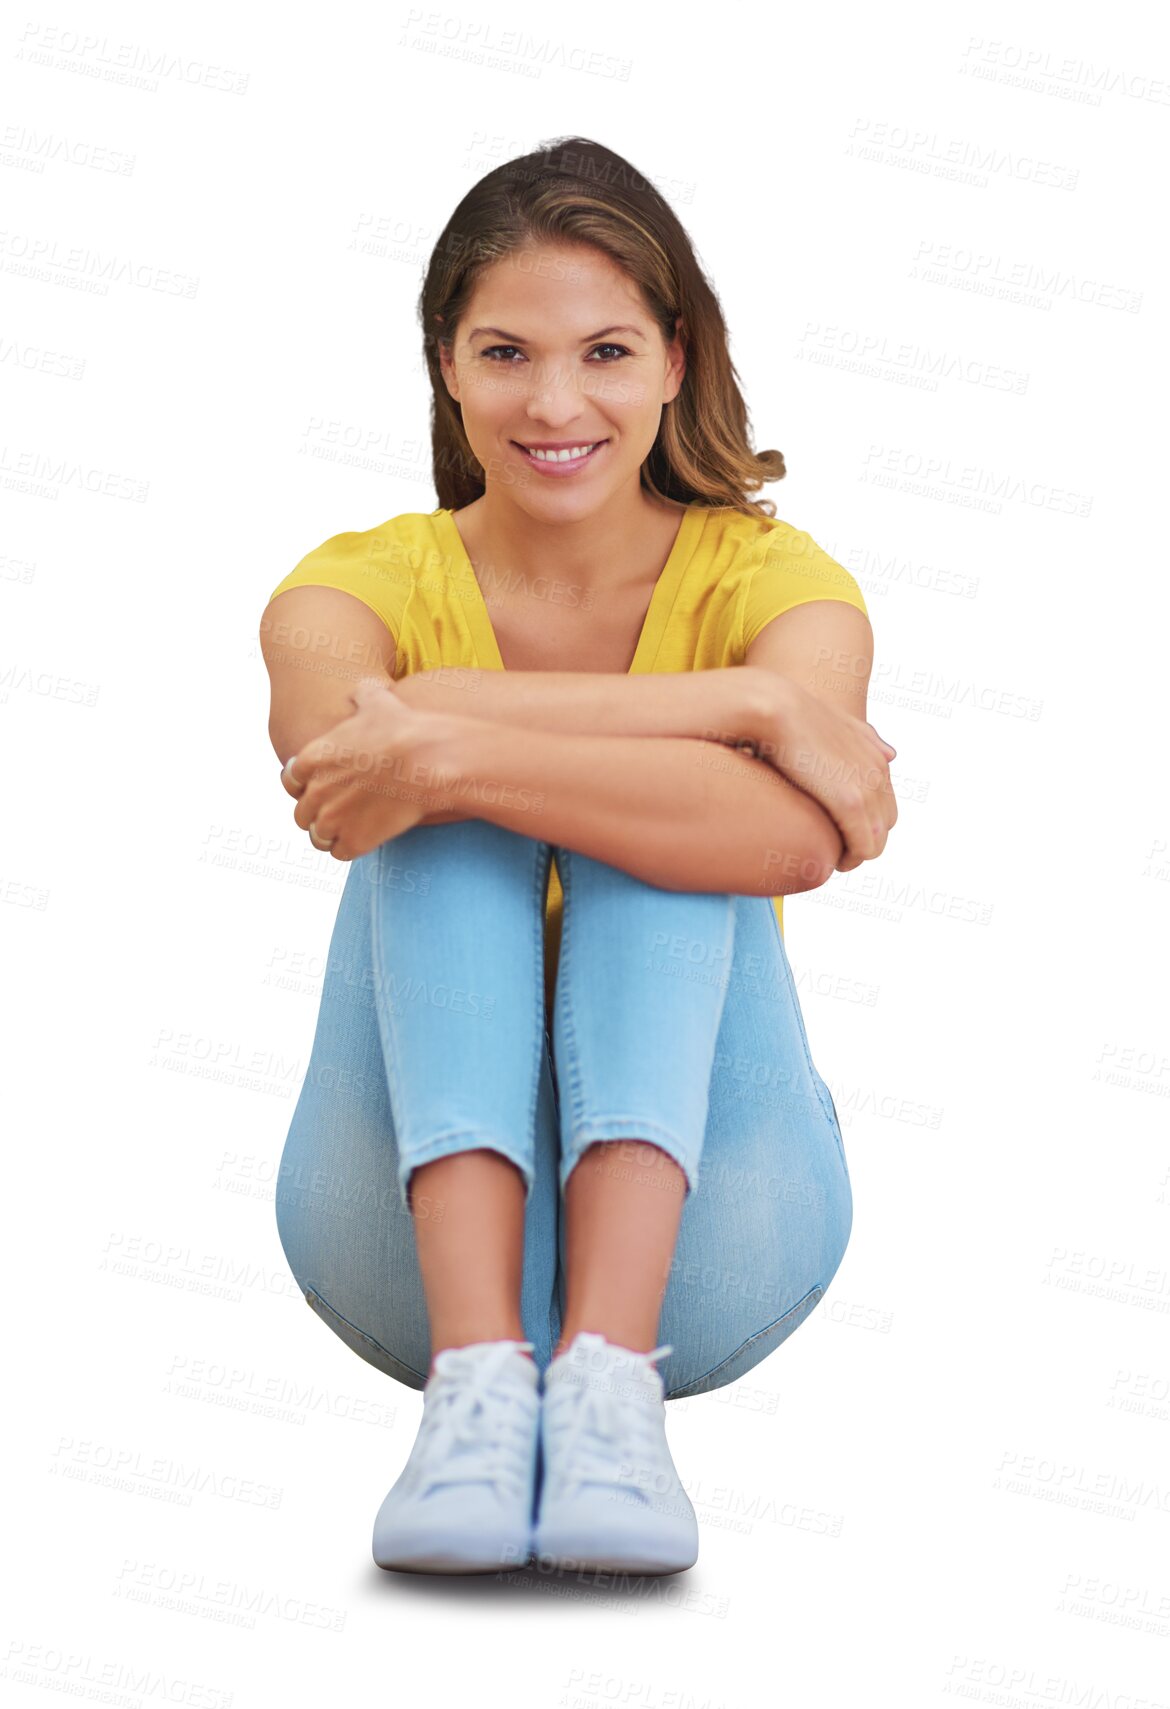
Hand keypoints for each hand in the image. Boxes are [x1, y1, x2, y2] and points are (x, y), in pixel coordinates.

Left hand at [280, 678, 452, 860]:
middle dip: (319, 812)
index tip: (324, 784)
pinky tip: (366, 837)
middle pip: (302, 814)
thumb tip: (364, 689)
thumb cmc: (404, 728)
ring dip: (332, 833)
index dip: (306, 784)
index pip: (290, 780)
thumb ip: (362, 696)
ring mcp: (332, 820)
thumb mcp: (378, 701)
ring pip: (318, 837)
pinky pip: (340, 852)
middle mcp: (315, 792)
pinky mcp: (354, 841)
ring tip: (352, 828)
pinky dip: (350, 847)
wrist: (428, 761)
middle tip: (342, 809)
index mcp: (312, 759)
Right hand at [758, 676, 897, 872]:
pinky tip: (831, 861)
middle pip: (885, 824)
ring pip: (877, 841)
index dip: (864, 823)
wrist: (772, 706)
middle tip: (834, 849)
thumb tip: (891, 755)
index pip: (884, 804)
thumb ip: (865, 737)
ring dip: (856, 854)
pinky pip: (863, 846)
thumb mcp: (834, 721)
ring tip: (830, 857)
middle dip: (863, 840)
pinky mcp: (851, 803)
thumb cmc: (788, 714)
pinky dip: (851, 858)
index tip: (837, 831)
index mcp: (876, 756)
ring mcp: (867, 787)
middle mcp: (879, 770)